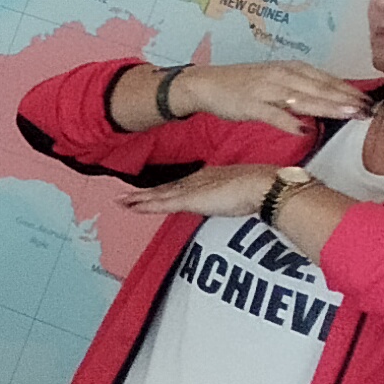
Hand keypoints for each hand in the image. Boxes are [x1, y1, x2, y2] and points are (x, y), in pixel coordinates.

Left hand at [122, 162, 302, 219]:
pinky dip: (145, 205)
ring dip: (139, 199)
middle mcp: (196, 181)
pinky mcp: (189, 199)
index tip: (153, 193)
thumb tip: (241, 199)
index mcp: (209, 177)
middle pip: (166, 189)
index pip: (181, 185)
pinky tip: (132, 206)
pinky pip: (161, 203)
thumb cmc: (261, 188)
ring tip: (121, 202)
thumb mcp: (244, 190)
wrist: (263, 186)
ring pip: (159, 195)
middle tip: (125, 197)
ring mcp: (191, 190)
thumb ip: (237, 194)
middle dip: (145, 194)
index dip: (165, 190)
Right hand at [167, 60, 367, 128]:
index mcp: (291, 69)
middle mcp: (282, 76)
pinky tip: (303, 130)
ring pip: (302, 99)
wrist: (206, 84)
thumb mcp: (276, 81)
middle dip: (345, 99)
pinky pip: (272, 115)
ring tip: (348, 114)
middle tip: (368, 110)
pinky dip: (288, 122)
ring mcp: (266, 90)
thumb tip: (327, 101)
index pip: (326, 80)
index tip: (369, 102)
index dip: (348, 91)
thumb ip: (301, 90)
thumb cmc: (243, 85)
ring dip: (327, 107)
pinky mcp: (250, 105)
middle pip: (319, 88)